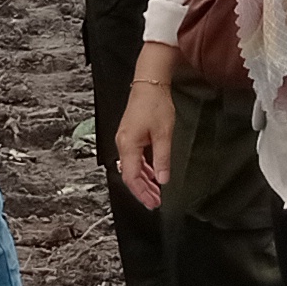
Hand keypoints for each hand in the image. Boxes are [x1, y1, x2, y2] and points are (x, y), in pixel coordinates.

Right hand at [113, 68, 175, 210]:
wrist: (149, 82)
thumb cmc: (155, 104)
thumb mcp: (163, 134)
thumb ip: (162, 158)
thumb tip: (163, 179)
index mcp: (128, 145)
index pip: (131, 177)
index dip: (142, 193)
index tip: (153, 203)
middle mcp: (123, 144)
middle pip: (130, 175)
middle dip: (143, 190)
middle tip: (156, 202)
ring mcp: (125, 140)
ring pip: (132, 168)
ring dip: (144, 181)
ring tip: (157, 192)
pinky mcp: (130, 136)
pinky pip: (134, 158)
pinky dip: (144, 169)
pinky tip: (154, 174)